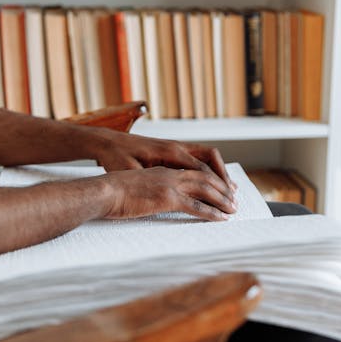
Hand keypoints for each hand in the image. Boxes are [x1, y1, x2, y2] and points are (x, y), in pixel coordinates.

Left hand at [92, 129, 234, 190]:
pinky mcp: (172, 151)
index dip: (215, 184)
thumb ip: (150, 179)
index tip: (224, 199)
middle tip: (232, 197)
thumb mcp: (130, 170)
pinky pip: (198, 158)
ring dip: (219, 172)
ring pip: (206, 156)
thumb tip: (166, 191)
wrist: (108, 142)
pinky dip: (209, 169)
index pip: (201, 167)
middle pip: (210, 159)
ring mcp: (175, 147)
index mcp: (169, 151)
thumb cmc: (116, 156)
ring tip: (230, 190)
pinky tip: (213, 181)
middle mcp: (176, 146)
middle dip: (223, 177)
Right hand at [97, 166, 236, 221]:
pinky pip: (196, 206)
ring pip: (205, 190)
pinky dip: (211, 212)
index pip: (193, 172)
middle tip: (233, 199)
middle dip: (222, 189)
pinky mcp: (167, 199)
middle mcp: (170, 174)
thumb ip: (147, 189)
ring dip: (222, 200)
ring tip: (233, 209)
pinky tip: (221, 218)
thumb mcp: (134, 186)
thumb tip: (150, 199)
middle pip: (204, 178)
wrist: (103, 191)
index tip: (220, 188)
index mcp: (162, 171)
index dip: (210, 180)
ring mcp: (170, 185)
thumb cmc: (112, 191)